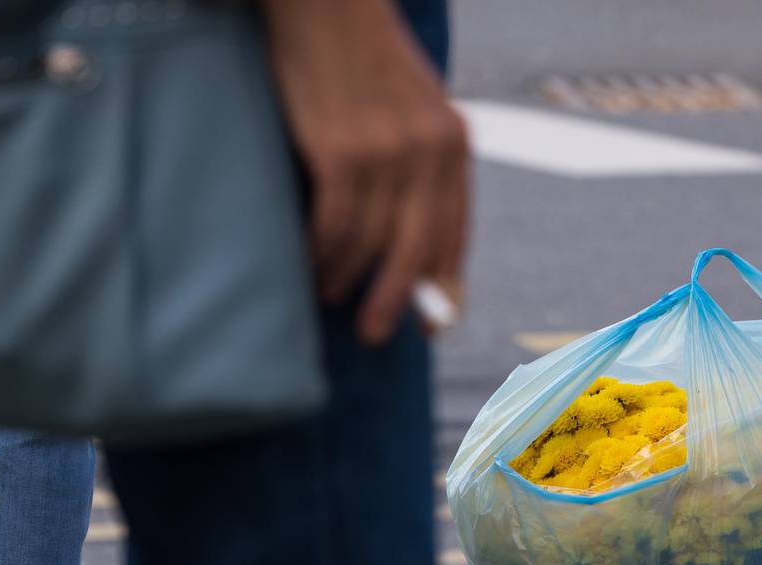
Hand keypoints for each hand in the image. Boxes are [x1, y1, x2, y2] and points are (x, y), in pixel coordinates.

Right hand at [263, 0, 469, 344]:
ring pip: (367, 244)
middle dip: (396, 302)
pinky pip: (331, 226)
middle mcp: (429, 152)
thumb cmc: (361, 55)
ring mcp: (386, 154)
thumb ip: (420, 160)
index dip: (443, 284)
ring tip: (326, 294)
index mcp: (454, 143)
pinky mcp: (341, 152)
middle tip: (376, 334)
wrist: (324, 0)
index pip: (454, 232)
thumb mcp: (411, 103)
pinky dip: (317, 254)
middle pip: (415, 252)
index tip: (433, 324)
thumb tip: (411, 234)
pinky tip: (306, 267)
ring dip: (343, 277)